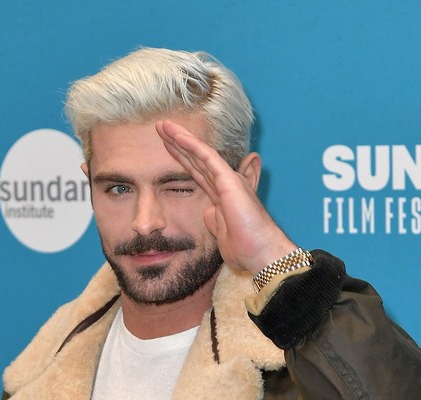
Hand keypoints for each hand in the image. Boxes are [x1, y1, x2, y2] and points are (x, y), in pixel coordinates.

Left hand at [156, 119, 297, 274]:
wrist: (259, 252)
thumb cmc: (245, 247)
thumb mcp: (222, 234)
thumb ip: (214, 220)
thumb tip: (208, 212)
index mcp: (221, 196)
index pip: (198, 172)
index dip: (183, 157)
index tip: (167, 145)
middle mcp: (225, 184)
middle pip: (196, 159)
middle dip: (178, 143)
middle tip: (161, 128)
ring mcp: (227, 180)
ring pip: (199, 154)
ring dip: (180, 138)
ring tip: (163, 125)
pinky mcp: (229, 180)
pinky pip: (207, 158)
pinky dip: (193, 146)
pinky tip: (178, 136)